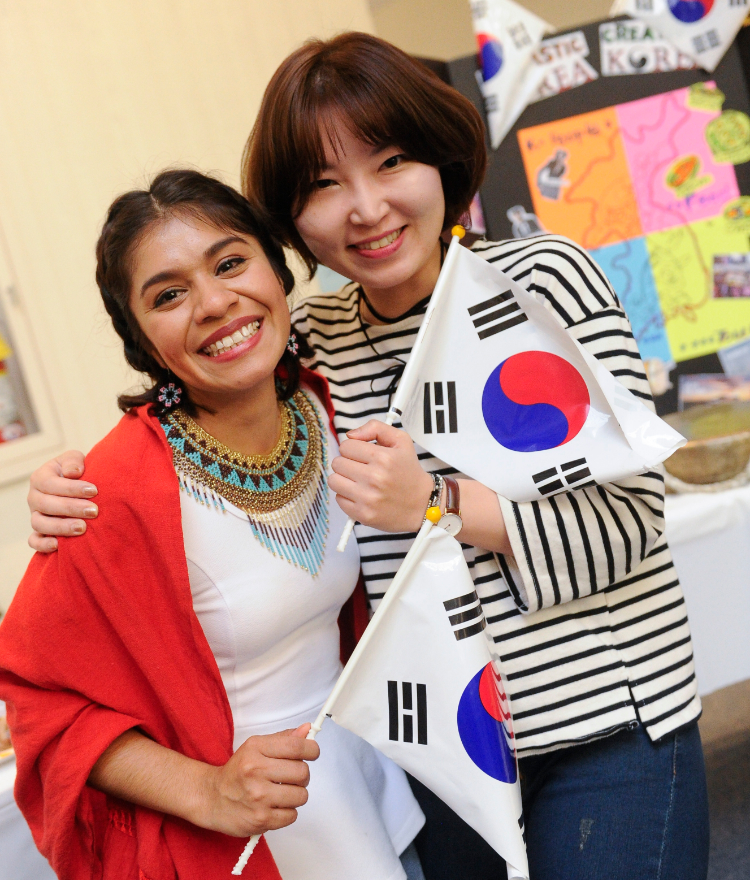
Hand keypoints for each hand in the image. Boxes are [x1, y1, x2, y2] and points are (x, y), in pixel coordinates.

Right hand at [27, 451, 96, 551]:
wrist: (78, 487)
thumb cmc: (77, 472)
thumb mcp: (74, 459)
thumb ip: (73, 462)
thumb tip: (73, 473)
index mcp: (40, 478)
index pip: (50, 483)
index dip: (71, 488)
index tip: (94, 491)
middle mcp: (34, 497)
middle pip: (46, 505)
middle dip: (71, 508)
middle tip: (94, 511)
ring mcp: (35, 515)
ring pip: (39, 524)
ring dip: (60, 527)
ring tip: (83, 528)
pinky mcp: (39, 532)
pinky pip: (34, 541)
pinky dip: (43, 544)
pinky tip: (59, 545)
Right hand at [201, 724, 319, 836]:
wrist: (212, 798)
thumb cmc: (237, 772)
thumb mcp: (256, 747)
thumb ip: (283, 739)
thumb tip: (306, 730)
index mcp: (256, 748)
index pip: (296, 746)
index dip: (312, 749)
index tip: (312, 753)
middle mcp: (256, 771)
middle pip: (302, 772)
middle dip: (302, 775)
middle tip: (291, 777)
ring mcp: (258, 797)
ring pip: (301, 795)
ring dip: (296, 795)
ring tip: (282, 792)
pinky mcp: (260, 819)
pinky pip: (292, 815)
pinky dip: (288, 812)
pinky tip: (275, 806)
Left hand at [329, 421, 433, 532]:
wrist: (422, 504)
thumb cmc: (409, 471)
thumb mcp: (401, 441)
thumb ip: (375, 428)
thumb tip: (350, 435)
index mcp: (383, 457)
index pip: (346, 446)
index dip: (353, 448)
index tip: (362, 455)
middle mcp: (374, 478)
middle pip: (337, 463)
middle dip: (347, 463)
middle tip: (361, 468)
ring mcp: (368, 498)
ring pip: (334, 481)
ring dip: (343, 479)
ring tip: (358, 481)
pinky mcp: (363, 514)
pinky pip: (339, 499)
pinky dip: (347, 496)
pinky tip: (361, 494)